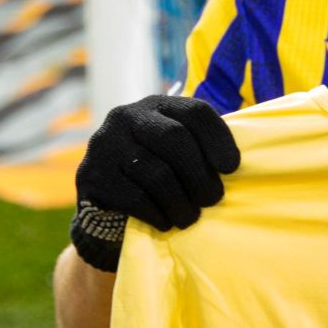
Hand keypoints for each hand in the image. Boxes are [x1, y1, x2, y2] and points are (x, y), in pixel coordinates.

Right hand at [70, 95, 239, 270]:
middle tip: (213, 198)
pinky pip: (134, 196)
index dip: (218, 139)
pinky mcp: (91, 174)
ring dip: (181, 201)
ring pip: (155, 172)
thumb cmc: (156, 173)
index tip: (232, 167)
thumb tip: (236, 165)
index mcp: (156, 105)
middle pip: (174, 138)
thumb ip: (199, 147)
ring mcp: (104, 143)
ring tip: (191, 218)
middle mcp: (127, 116)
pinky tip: (166, 222)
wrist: (104, 203)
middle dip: (199, 174)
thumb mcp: (176, 151)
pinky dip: (157, 213)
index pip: (195, 111)